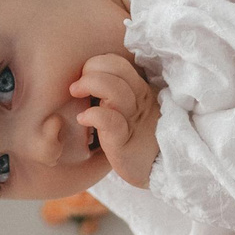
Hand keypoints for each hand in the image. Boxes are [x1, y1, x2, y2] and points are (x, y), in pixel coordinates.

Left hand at [71, 53, 160, 185]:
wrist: (158, 170)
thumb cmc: (140, 138)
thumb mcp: (133, 108)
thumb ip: (118, 91)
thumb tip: (91, 76)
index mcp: (139, 90)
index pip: (118, 63)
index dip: (97, 64)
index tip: (85, 78)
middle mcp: (139, 101)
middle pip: (117, 69)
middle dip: (90, 70)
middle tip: (77, 88)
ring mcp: (133, 120)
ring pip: (114, 90)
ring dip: (89, 85)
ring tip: (76, 95)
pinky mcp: (124, 142)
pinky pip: (109, 120)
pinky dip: (92, 115)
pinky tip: (83, 119)